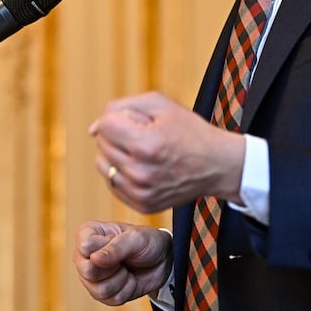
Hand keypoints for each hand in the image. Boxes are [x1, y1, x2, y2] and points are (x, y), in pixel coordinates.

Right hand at [73, 221, 172, 305]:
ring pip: (99, 289)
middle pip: (88, 271)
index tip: (118, 241)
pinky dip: (126, 290)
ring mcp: (90, 277)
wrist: (161, 260)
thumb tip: (94, 259)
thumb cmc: (146, 242)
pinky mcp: (101, 294)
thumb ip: (115, 247)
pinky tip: (129, 278)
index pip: (85, 246)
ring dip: (121, 280)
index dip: (105, 248)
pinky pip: (111, 299)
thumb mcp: (135, 238)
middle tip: (123, 258)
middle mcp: (84, 256)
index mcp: (88, 234)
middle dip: (113, 267)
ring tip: (126, 268)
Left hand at [90, 92, 245, 212]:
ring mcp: (140, 192)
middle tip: (145, 134)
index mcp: (145, 144)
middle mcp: (140, 172)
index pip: (104, 126)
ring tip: (142, 150)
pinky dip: (122, 172)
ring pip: (103, 165)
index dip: (118, 118)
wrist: (217, 165)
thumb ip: (121, 107)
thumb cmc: (189, 130)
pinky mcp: (142, 205)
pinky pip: (113, 183)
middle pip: (102, 144)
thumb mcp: (161, 104)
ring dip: (116, 154)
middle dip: (117, 134)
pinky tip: (143, 166)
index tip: (138, 121)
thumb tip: (93, 128)